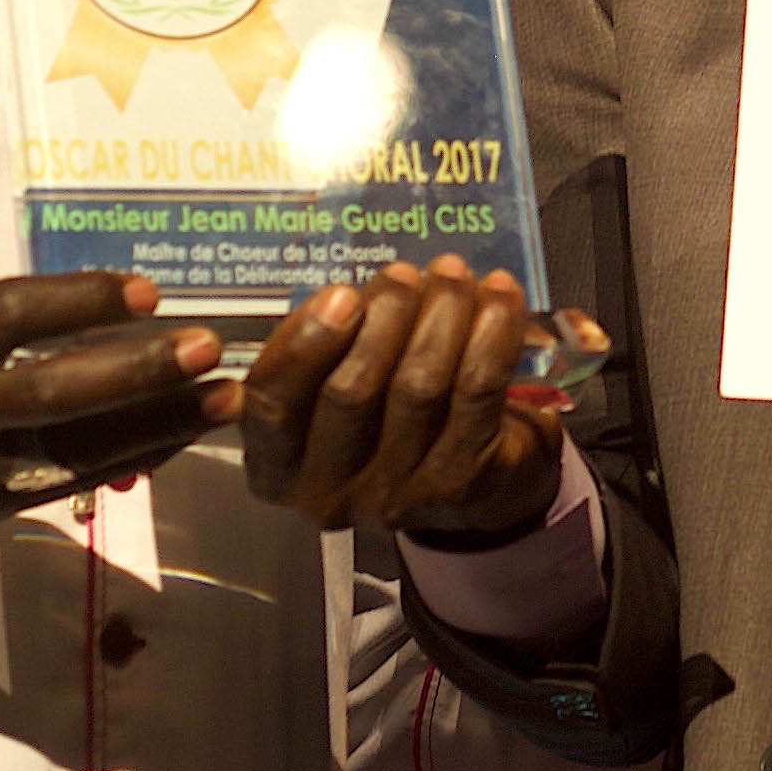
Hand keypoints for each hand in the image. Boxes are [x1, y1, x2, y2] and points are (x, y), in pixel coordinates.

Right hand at [0, 272, 231, 556]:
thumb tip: (78, 315)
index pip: (9, 318)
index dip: (78, 302)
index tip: (145, 289)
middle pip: (53, 395)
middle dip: (138, 373)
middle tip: (206, 349)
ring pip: (75, 449)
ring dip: (158, 425)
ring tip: (225, 399)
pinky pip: (69, 481)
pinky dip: (128, 457)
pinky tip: (180, 435)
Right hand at [231, 262, 594, 540]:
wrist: (478, 477)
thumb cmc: (390, 416)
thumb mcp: (335, 386)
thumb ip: (327, 345)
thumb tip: (358, 293)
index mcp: (279, 465)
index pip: (272, 404)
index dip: (303, 344)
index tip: (340, 295)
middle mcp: (329, 492)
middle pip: (350, 392)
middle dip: (383, 316)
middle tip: (404, 274)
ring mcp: (397, 496)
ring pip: (418, 386)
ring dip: (441, 313)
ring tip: (452, 274)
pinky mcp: (463, 484)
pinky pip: (477, 391)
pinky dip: (492, 331)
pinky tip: (499, 296)